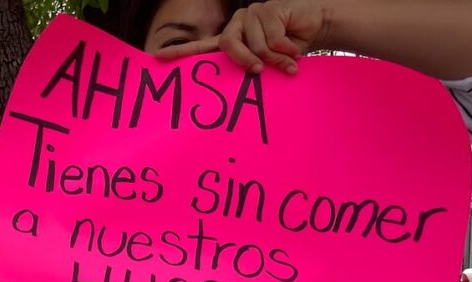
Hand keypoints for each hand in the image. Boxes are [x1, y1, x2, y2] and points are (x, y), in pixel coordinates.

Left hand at [155, 0, 330, 75]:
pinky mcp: (268, 8)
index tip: (158, 57)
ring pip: (255, 44)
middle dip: (244, 61)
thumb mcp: (265, 64)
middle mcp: (236, 25)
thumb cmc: (287, 52)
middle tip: (258, 71)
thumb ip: (249, 69)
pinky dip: (286, 48)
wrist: (314, 29)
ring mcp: (251, 13)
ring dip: (275, 58)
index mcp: (230, 40)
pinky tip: (294, 47)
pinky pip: (272, 37)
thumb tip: (243, 82)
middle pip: (227, 45)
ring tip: (289, 62)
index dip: (181, 52)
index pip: (202, 47)